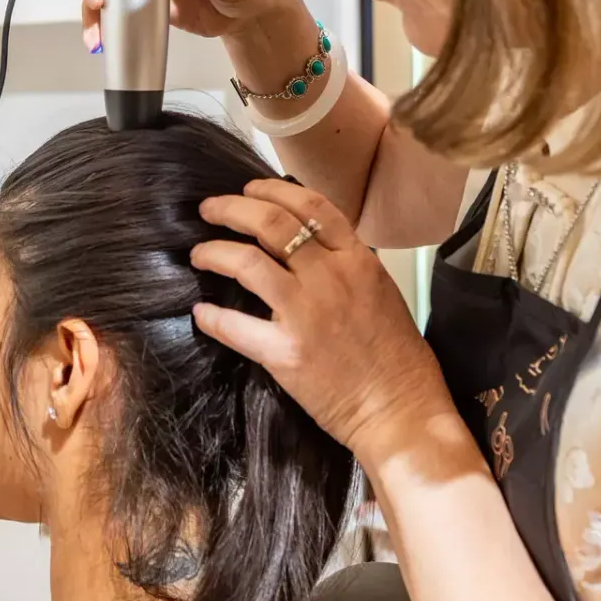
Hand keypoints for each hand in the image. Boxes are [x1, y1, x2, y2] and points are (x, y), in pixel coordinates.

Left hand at [191, 178, 453, 457]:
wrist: (400, 410)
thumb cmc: (396, 356)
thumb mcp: (380, 291)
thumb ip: (344, 264)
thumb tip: (307, 245)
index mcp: (357, 260)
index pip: (310, 206)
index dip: (271, 191)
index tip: (248, 190)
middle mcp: (331, 278)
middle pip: (271, 223)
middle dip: (231, 209)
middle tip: (209, 210)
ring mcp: (306, 314)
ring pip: (247, 262)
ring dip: (214, 253)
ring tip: (199, 254)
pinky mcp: (285, 353)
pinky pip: (235, 326)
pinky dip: (212, 316)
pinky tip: (201, 312)